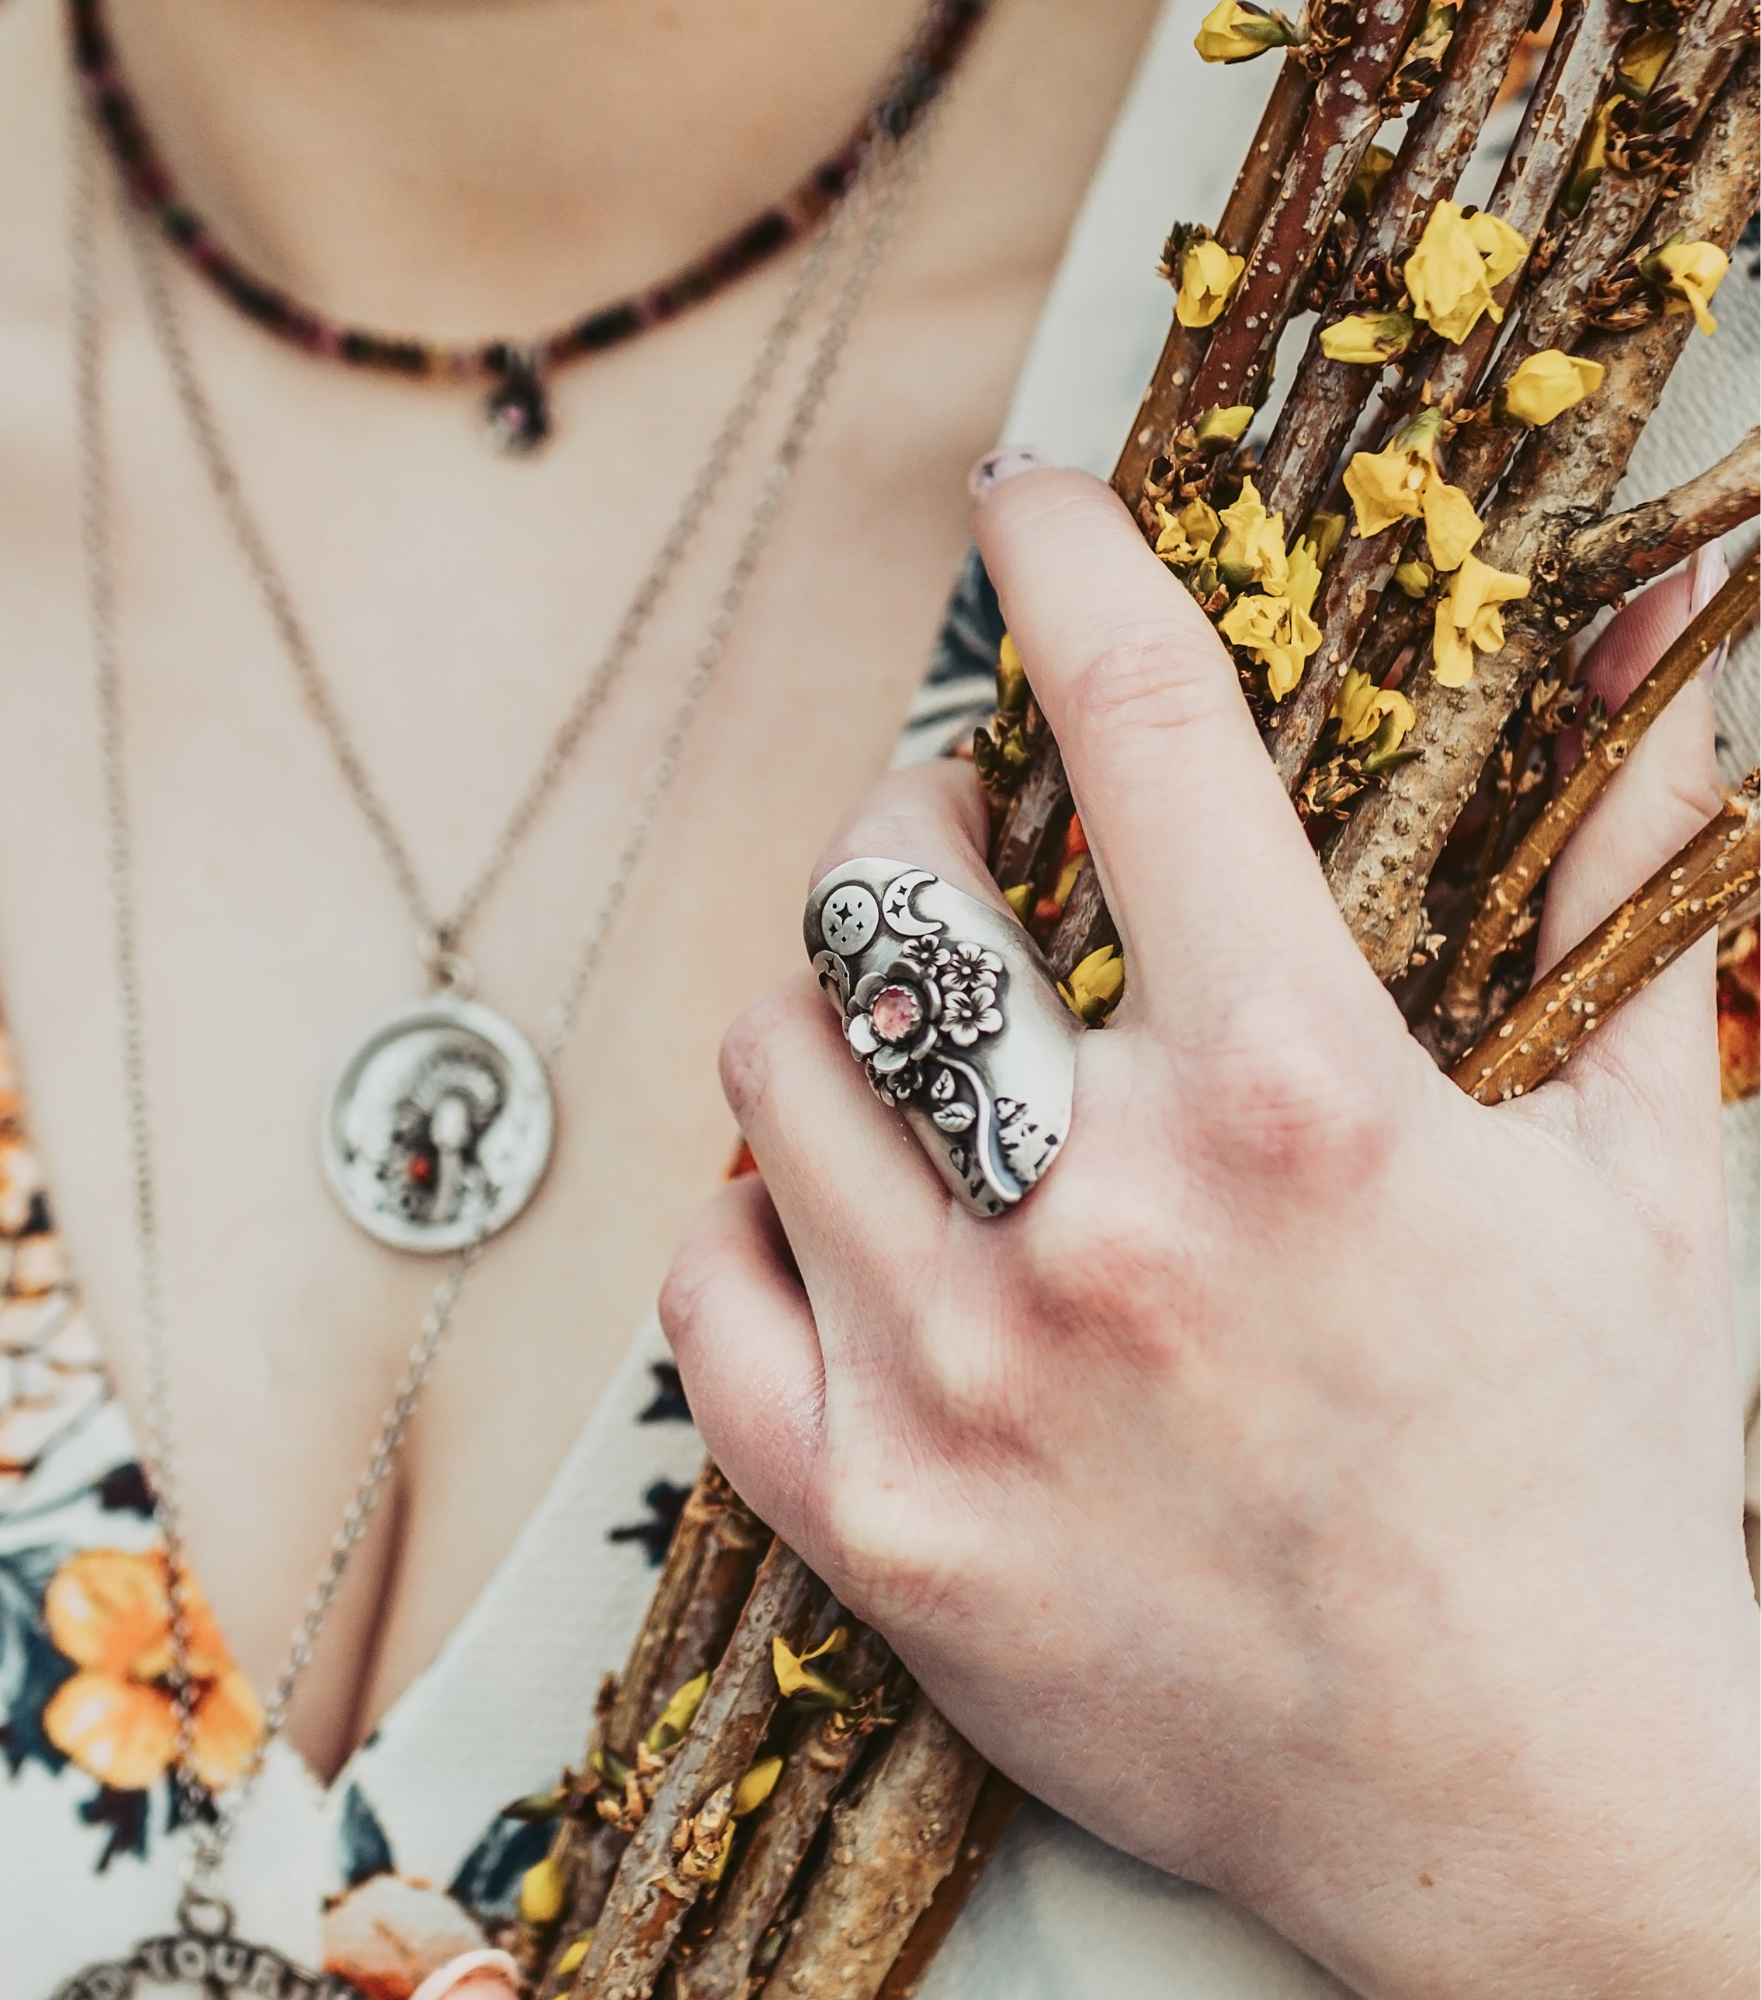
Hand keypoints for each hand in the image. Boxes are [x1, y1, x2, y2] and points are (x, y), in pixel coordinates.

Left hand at [660, 464, 1756, 1999]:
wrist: (1522, 1810)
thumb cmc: (1583, 1490)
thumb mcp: (1639, 1180)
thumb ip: (1632, 910)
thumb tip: (1659, 674)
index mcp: (1296, 1106)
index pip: (1141, 734)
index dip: (1069, 567)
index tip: (1025, 503)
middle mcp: (1103, 1223)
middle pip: (885, 893)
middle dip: (908, 817)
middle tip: (949, 836)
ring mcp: (964, 1377)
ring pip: (774, 1069)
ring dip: (825, 1013)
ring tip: (899, 1037)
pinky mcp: (880, 1520)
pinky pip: (713, 1292)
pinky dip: (754, 1219)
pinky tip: (830, 1216)